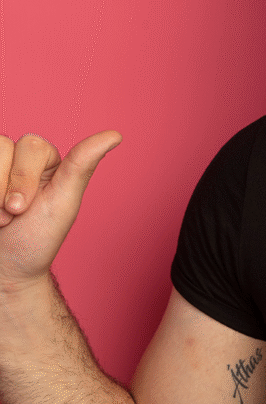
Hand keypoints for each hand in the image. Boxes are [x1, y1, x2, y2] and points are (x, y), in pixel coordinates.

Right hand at [0, 131, 121, 289]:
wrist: (6, 268)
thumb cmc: (36, 239)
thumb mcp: (63, 202)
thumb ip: (81, 165)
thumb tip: (115, 135)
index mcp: (47, 160)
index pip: (31, 145)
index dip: (23, 177)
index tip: (23, 209)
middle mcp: (19, 159)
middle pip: (2, 145)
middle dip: (5, 187)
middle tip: (11, 215)